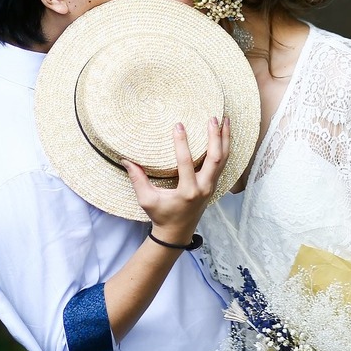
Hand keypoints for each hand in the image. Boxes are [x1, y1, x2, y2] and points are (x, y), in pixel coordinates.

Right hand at [121, 117, 229, 241]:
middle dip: (215, 137)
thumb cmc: (161, 216)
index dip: (182, 143)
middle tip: (212, 118)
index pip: (186, 163)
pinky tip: (225, 135)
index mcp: (187, 192)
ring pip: (223, 159)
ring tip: (225, 120)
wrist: (177, 232)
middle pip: (215, 158)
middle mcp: (203, 188)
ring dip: (225, 139)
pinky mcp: (213, 185)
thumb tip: (125, 159)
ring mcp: (211, 186)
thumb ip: (137, 179)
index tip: (178, 125)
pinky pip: (223, 164)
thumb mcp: (146, 199)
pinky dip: (225, 148)